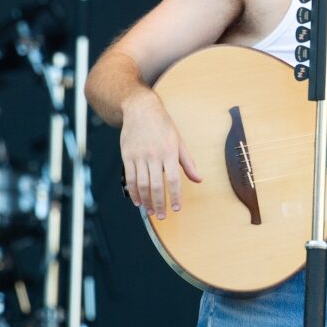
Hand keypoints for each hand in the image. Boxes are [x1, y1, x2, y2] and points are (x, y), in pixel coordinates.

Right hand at [120, 89, 201, 218]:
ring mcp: (139, 156)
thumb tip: (199, 180)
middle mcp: (154, 155)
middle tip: (162, 216)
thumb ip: (188, 163)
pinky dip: (133, 192)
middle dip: (159, 203)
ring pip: (142, 184)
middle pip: (157, 185)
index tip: (177, 208)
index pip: (174, 179)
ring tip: (150, 211)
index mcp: (170, 152)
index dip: (175, 196)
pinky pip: (130, 178)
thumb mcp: (179, 142)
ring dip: (146, 201)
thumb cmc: (163, 126)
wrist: (141, 110)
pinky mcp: (127, 156)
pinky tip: (137, 200)